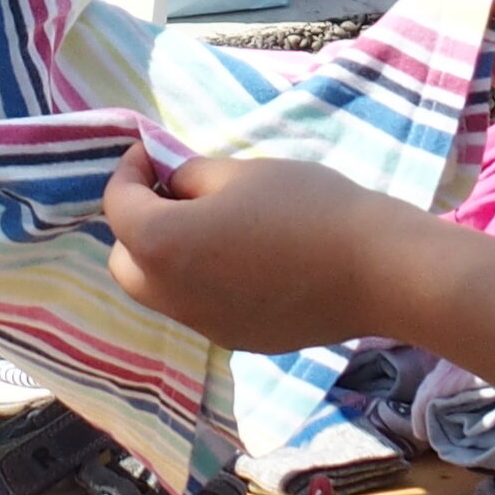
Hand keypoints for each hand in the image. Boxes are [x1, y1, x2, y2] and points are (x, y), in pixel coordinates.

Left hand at [100, 144, 410, 355]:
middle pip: (125, 261)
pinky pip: (199, 307)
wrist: (376, 270)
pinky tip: (244, 258)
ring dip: (167, 256)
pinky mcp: (237, 341)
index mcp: (163, 246)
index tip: (152, 153)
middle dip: (137, 224)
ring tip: (209, 223)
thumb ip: (189, 177)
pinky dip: (201, 281)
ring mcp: (204, 325)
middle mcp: (171, 297)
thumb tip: (171, 183)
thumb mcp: (239, 172)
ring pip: (160, 291)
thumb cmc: (306, 207)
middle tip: (174, 192)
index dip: (129, 172)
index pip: (118, 206)